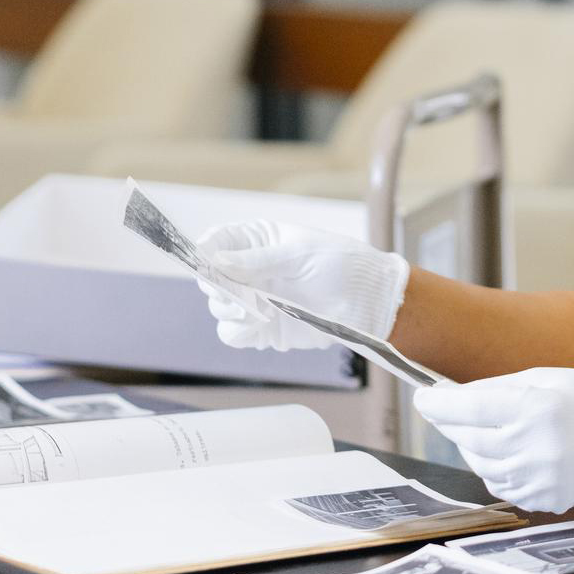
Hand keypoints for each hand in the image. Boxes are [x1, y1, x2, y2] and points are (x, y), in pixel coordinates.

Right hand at [194, 220, 408, 350]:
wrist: (368, 302)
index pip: (218, 241)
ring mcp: (254, 299)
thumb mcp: (300, 254)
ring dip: (229, 309)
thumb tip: (217, 260)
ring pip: (218, 307)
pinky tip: (260, 324)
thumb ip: (259, 259)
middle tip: (235, 293)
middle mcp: (250, 270)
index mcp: (259, 240)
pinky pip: (232, 333)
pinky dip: (239, 331)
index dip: (206, 250)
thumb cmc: (342, 265)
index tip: (205, 261)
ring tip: (258, 309)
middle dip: (216, 286)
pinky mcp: (262, 327)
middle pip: (210, 278)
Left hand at [411, 368, 573, 513]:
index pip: (468, 408)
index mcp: (535, 408)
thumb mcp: (544, 379)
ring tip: (495, 430)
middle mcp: (535, 446)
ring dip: (476, 447)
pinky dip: (498, 469)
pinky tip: (515, 452)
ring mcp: (540, 477)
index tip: (422, 399)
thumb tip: (452, 398)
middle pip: (469, 439)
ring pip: (482, 465)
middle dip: (454, 424)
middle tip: (450, 411)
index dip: (438, 405)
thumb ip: (496, 390)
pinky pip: (503, 485)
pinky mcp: (545, 498)